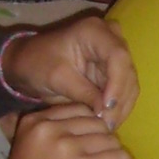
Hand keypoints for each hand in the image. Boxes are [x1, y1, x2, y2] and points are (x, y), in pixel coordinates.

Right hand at [0, 103, 136, 158]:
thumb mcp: (33, 156)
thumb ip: (57, 139)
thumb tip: (99, 134)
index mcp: (33, 123)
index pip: (79, 111)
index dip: (94, 131)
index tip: (95, 151)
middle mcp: (48, 128)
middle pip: (98, 125)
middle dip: (105, 146)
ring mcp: (66, 146)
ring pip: (111, 141)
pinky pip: (119, 158)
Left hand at [2, 12, 137, 121]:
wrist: (29, 63)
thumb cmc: (37, 64)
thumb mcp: (57, 78)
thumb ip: (83, 93)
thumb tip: (106, 112)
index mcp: (94, 31)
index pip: (118, 57)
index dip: (117, 84)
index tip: (106, 108)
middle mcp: (111, 38)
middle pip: (127, 71)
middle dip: (119, 100)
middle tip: (107, 125)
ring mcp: (115, 53)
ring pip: (130, 83)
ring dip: (121, 107)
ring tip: (107, 127)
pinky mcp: (115, 69)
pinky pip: (124, 90)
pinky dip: (118, 107)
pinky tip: (109, 122)